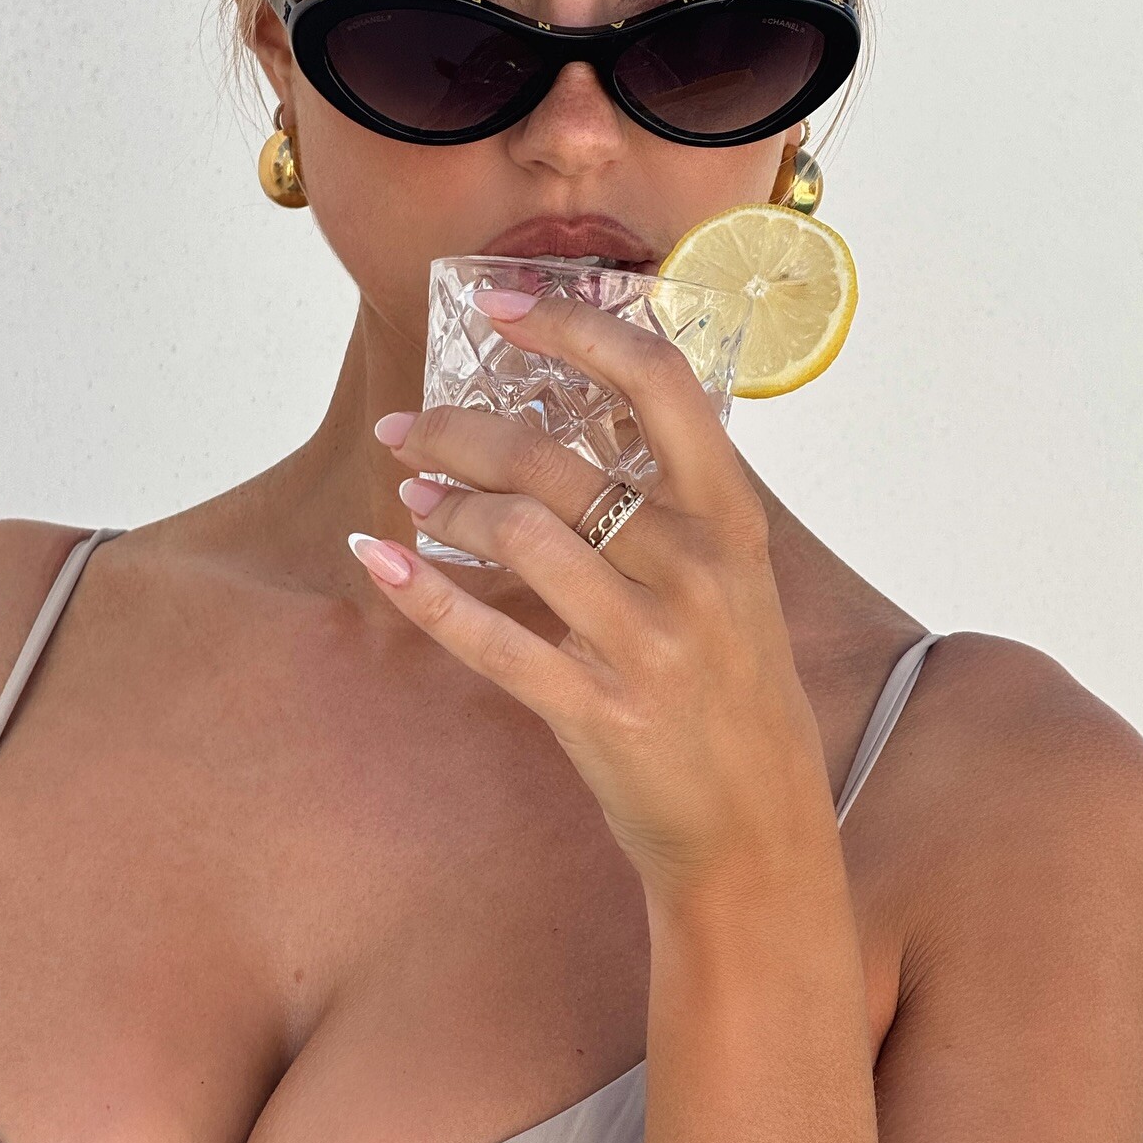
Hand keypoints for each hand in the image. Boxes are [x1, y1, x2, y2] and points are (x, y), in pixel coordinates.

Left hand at [353, 288, 836, 905]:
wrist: (760, 833)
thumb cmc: (736, 693)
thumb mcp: (735, 583)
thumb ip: (675, 505)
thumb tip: (586, 417)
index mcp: (734, 522)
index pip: (658, 382)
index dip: (574, 329)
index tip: (501, 309)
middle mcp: (697, 569)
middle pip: (559, 458)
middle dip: (464, 429)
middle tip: (411, 426)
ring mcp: (650, 643)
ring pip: (521, 535)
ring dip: (447, 503)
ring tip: (412, 493)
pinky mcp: (598, 711)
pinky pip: (493, 640)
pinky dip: (425, 595)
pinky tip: (381, 561)